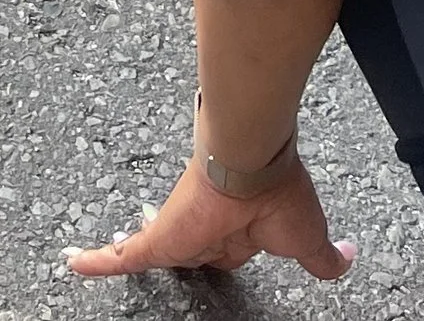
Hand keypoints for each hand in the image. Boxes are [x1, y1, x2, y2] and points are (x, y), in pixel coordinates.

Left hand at [66, 155, 353, 283]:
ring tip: (101, 257)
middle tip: (148, 248)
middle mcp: (202, 227)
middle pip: (181, 250)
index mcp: (236, 230)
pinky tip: (71, 262)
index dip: (213, 253)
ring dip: (128, 251)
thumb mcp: (309, 242)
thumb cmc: (280, 193)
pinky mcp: (158, 237)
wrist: (252, 161)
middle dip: (171, 251)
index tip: (210, 253)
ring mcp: (176, 230)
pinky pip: (118, 256)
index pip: (218, 249)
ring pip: (146, 249)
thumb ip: (328, 258)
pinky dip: (94, 261)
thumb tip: (352, 258)